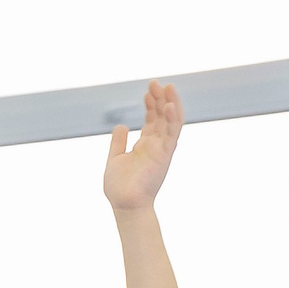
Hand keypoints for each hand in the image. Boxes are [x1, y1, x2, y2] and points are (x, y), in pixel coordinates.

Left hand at [103, 81, 181, 212]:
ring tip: (166, 87)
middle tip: (155, 83)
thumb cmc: (120, 187)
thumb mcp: (114, 159)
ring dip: (170, 103)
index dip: (151, 104)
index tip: (147, 91)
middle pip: (162, 116)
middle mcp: (156, 145)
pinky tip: (170, 104)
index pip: (152, 120)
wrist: (125, 204)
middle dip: (160, 99)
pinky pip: (173, 134)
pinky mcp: (165, 155)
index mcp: (145, 145)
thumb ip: (118, 143)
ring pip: (171, 121)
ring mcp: (162, 149)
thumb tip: (121, 125)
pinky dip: (173, 118)